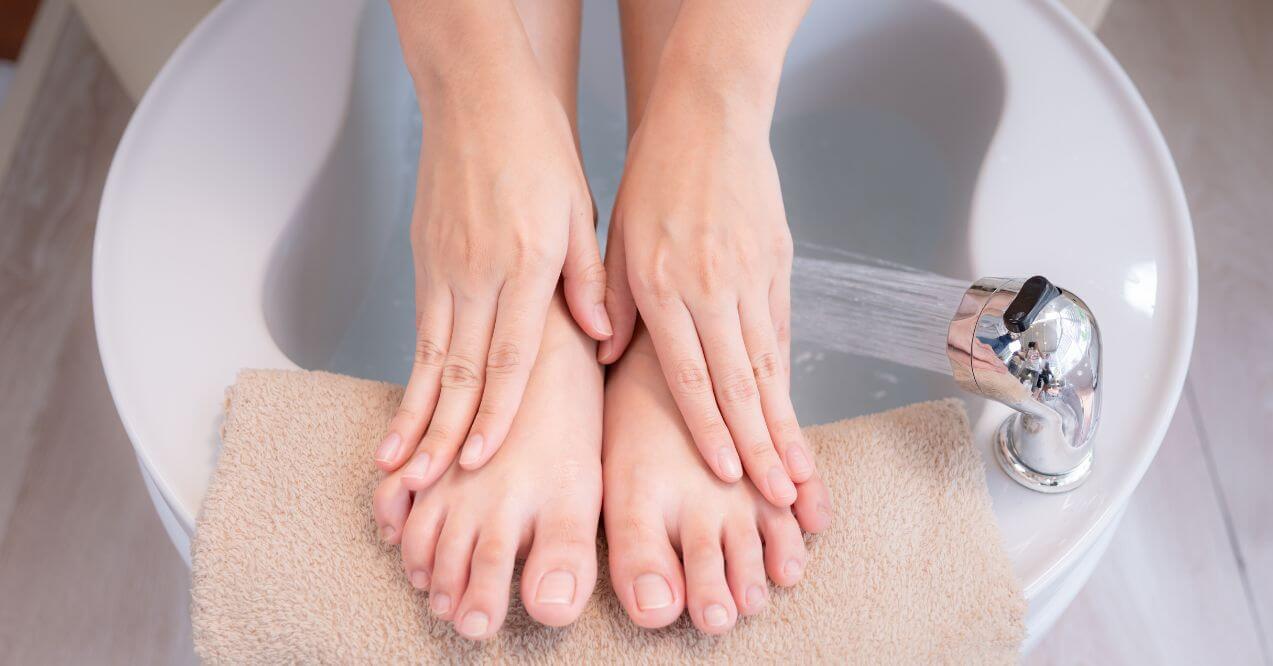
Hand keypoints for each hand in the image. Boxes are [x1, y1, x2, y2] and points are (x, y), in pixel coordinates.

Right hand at [374, 28, 609, 486]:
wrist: (478, 97)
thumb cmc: (538, 151)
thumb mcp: (579, 211)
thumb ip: (589, 279)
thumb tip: (600, 338)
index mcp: (522, 265)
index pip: (507, 358)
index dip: (492, 416)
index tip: (475, 463)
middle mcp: (475, 275)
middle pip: (456, 371)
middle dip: (439, 436)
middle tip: (420, 487)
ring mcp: (442, 270)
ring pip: (427, 358)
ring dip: (412, 416)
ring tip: (394, 465)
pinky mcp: (424, 262)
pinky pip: (418, 331)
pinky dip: (411, 376)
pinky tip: (405, 407)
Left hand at [600, 80, 812, 506]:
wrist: (710, 115)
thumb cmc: (654, 174)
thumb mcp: (617, 234)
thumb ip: (612, 298)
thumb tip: (609, 354)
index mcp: (667, 286)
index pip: (692, 375)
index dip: (711, 430)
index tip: (728, 475)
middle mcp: (715, 290)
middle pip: (742, 384)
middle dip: (763, 448)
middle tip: (783, 498)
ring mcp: (753, 279)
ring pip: (769, 366)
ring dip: (784, 424)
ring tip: (800, 473)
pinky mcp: (777, 266)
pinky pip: (780, 333)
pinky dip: (785, 377)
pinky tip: (792, 411)